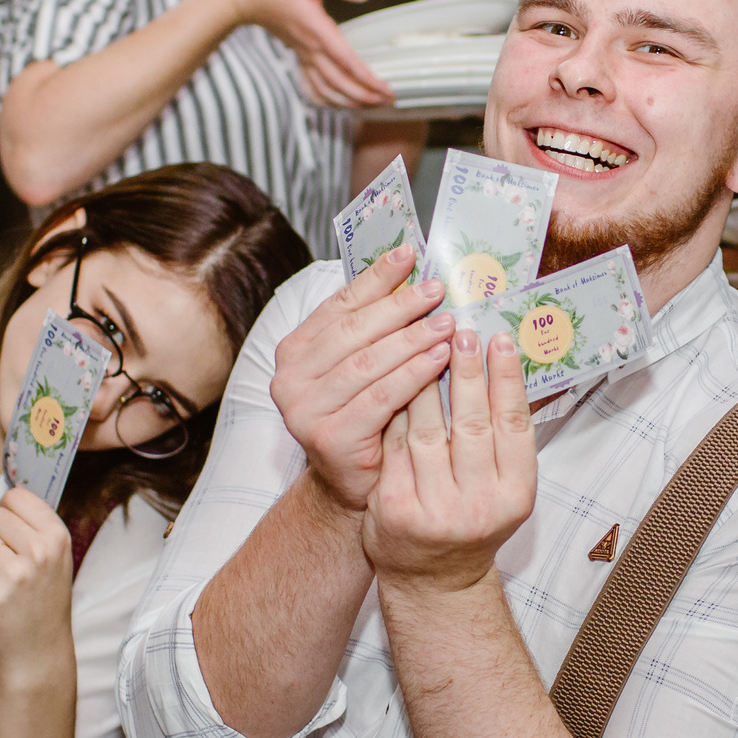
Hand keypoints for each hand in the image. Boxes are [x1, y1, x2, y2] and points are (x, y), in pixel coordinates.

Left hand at [0, 487, 76, 691]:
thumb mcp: (58, 559)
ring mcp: (15, 576)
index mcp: (58, 538)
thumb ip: (37, 527)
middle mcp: (40, 553)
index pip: (17, 497)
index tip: (16, 531)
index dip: (10, 512)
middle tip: (12, 563)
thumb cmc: (46, 601)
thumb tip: (8, 495)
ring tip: (5, 581)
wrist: (40, 653)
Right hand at [211, 0, 390, 107]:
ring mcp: (303, 54)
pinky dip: (326, 98)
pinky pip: (312, 84)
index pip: (347, 62)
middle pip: (340, 83)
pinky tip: (337, 102)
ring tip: (369, 104)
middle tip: (388, 101)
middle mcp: (311, 48)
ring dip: (348, 100)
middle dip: (365, 96)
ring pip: (326, 89)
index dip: (368, 80)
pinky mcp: (298, 54)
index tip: (386, 89)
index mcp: (318, 30)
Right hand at [270, 244, 453, 509]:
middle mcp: (290, 377)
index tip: (409, 253)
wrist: (353, 483)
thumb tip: (413, 272)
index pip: (340, 304)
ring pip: (366, 363)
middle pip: (353, 332)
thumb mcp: (362, 366)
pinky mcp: (328, 437)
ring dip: (411, 340)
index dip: (376, 277)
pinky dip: (412, 376)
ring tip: (447, 324)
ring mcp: (304, 409)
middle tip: (437, 290)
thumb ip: (373, 328)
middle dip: (399, 307)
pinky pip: (379, 398)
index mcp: (294, 350)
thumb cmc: (364, 416)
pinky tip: (440, 360)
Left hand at [362, 326, 537, 596]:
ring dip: (425, 382)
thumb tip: (505, 368)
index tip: (500, 339)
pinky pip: (395, 446)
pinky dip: (396, 411)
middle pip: (472, 424)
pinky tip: (396, 380)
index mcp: (516, 495)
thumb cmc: (472, 521)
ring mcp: (435, 510)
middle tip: (461, 331)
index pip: (514, 425)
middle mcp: (479, 505)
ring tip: (426, 345)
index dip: (507, 379)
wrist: (433, 579)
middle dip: (466, 372)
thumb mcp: (504, 489)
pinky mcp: (395, 509)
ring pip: (428, 431)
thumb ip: (505, 440)